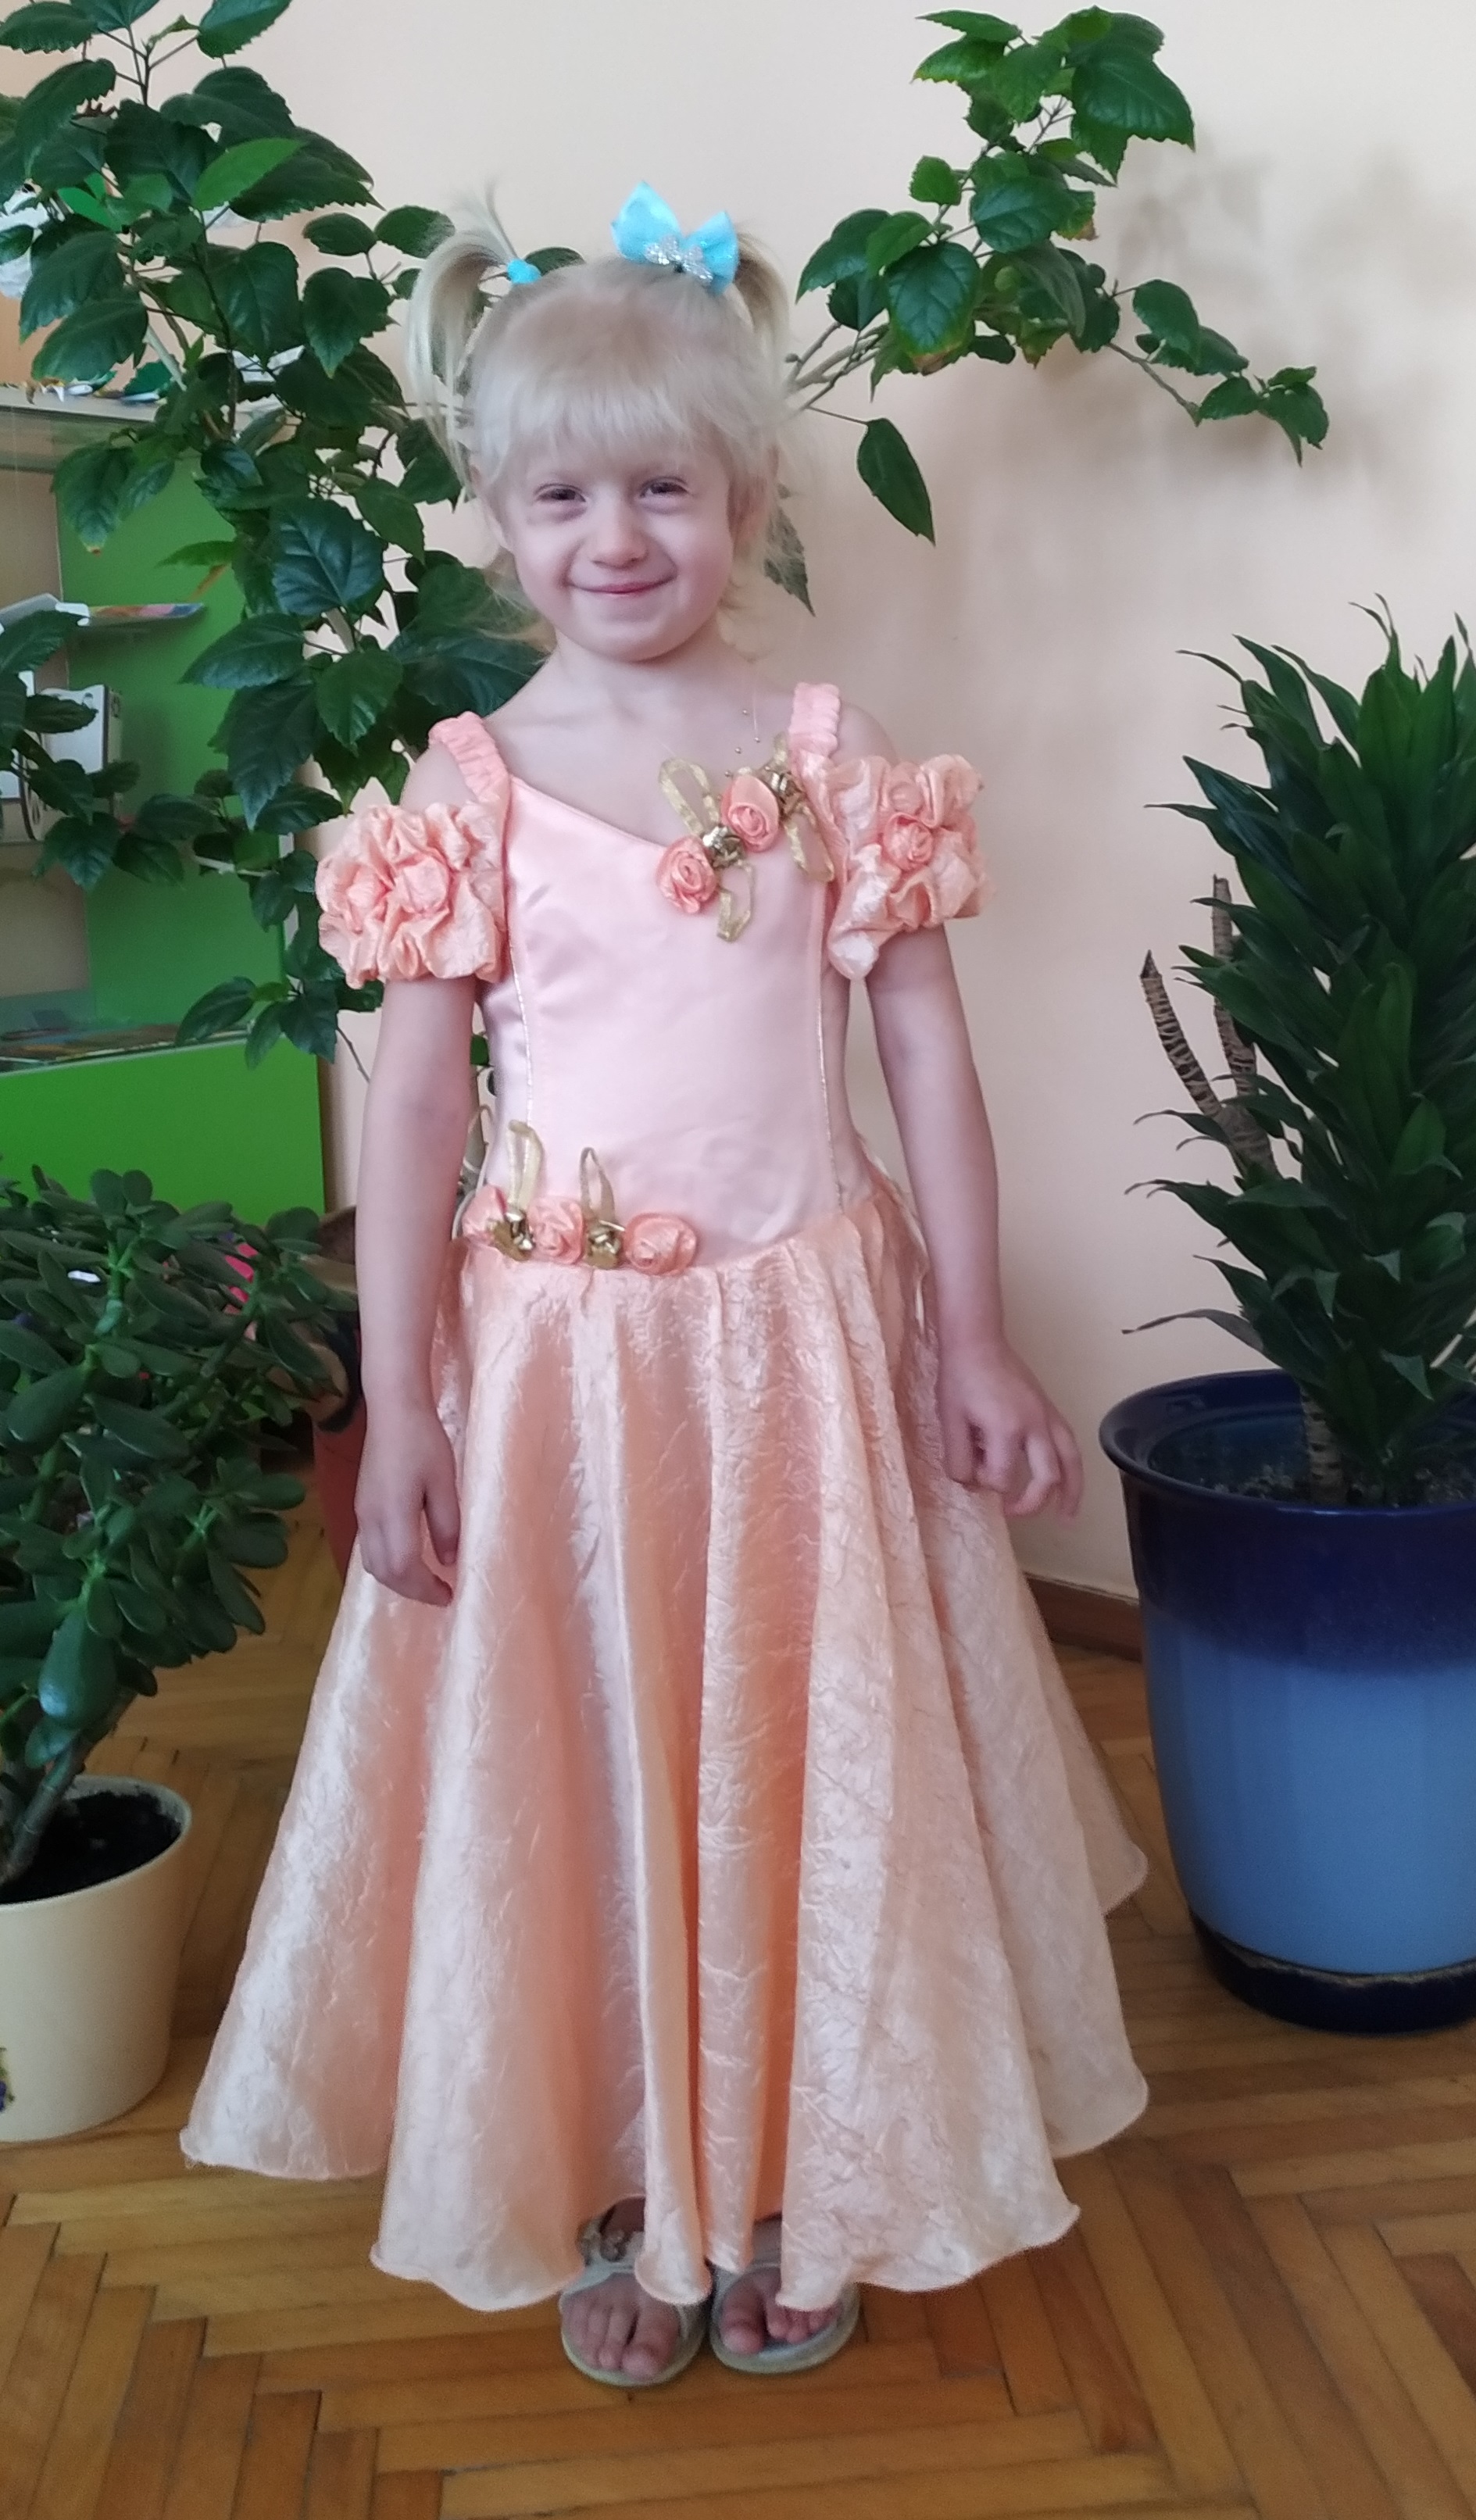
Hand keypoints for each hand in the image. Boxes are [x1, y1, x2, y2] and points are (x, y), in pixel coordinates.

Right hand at [355, 1404, 460, 1603]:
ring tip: (425, 1580)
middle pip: (384, 1573)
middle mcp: (370, 1519)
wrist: (392, 1410)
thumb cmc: (424, 1441)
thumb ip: (446, 1525)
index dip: (426, 1589)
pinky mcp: (361, 1505)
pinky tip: (407, 1558)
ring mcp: (362, 1513)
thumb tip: (449, 1561)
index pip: (404, 1569)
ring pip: (372, 1563)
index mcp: (393, 1515)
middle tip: (440, 1593)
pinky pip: (369, 1548)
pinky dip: (387, 1564)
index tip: (449, 1595)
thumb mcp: (444, 1483)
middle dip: (412, 1590)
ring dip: (397, 1580)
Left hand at [937, 1339, 1082, 1517]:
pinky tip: (1069, 1483)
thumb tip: (970, 1484)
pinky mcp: (1050, 1410)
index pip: (1002, 1478)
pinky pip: (1070, 1445)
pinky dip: (1073, 1468)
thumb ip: (958, 1459)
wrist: (976, 1342)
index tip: (970, 1471)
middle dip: (1029, 1502)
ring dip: (1072, 1493)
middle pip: (1045, 1478)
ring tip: (1068, 1519)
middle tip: (1011, 1513)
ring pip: (1070, 1463)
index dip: (985, 1483)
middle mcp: (1035, 1425)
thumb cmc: (960, 1378)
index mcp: (1007, 1429)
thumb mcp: (949, 1421)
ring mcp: (1047, 1417)